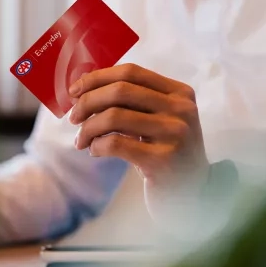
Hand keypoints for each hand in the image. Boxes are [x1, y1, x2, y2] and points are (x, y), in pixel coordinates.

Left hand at [69, 64, 209, 199]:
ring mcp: (175, 134)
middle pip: (120, 91)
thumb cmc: (166, 152)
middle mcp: (181, 109)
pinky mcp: (163, 160)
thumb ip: (132, 101)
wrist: (193, 194)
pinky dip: (97, 145)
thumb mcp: (158, 120)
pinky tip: (94, 151)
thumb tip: (84, 87)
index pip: (130, 72)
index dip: (97, 78)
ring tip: (81, 140)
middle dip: (88, 102)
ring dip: (88, 128)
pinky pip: (115, 143)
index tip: (74, 91)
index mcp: (180, 92)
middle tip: (73, 118)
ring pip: (114, 116)